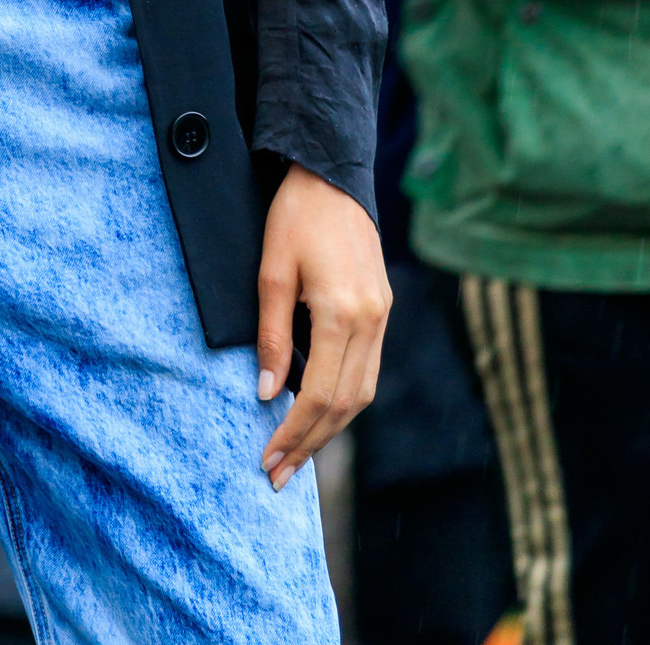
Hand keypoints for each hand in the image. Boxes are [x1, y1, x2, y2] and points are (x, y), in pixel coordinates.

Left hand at [256, 164, 389, 489]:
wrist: (332, 176)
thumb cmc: (294, 217)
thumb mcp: (271, 272)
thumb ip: (271, 335)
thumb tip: (266, 392)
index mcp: (342, 312)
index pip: (318, 394)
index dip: (293, 432)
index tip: (267, 457)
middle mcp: (371, 321)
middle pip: (345, 405)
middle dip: (310, 443)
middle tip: (278, 473)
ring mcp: (382, 317)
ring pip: (362, 394)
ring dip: (330, 429)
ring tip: (297, 453)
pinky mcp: (383, 310)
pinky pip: (368, 371)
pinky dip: (344, 400)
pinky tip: (320, 412)